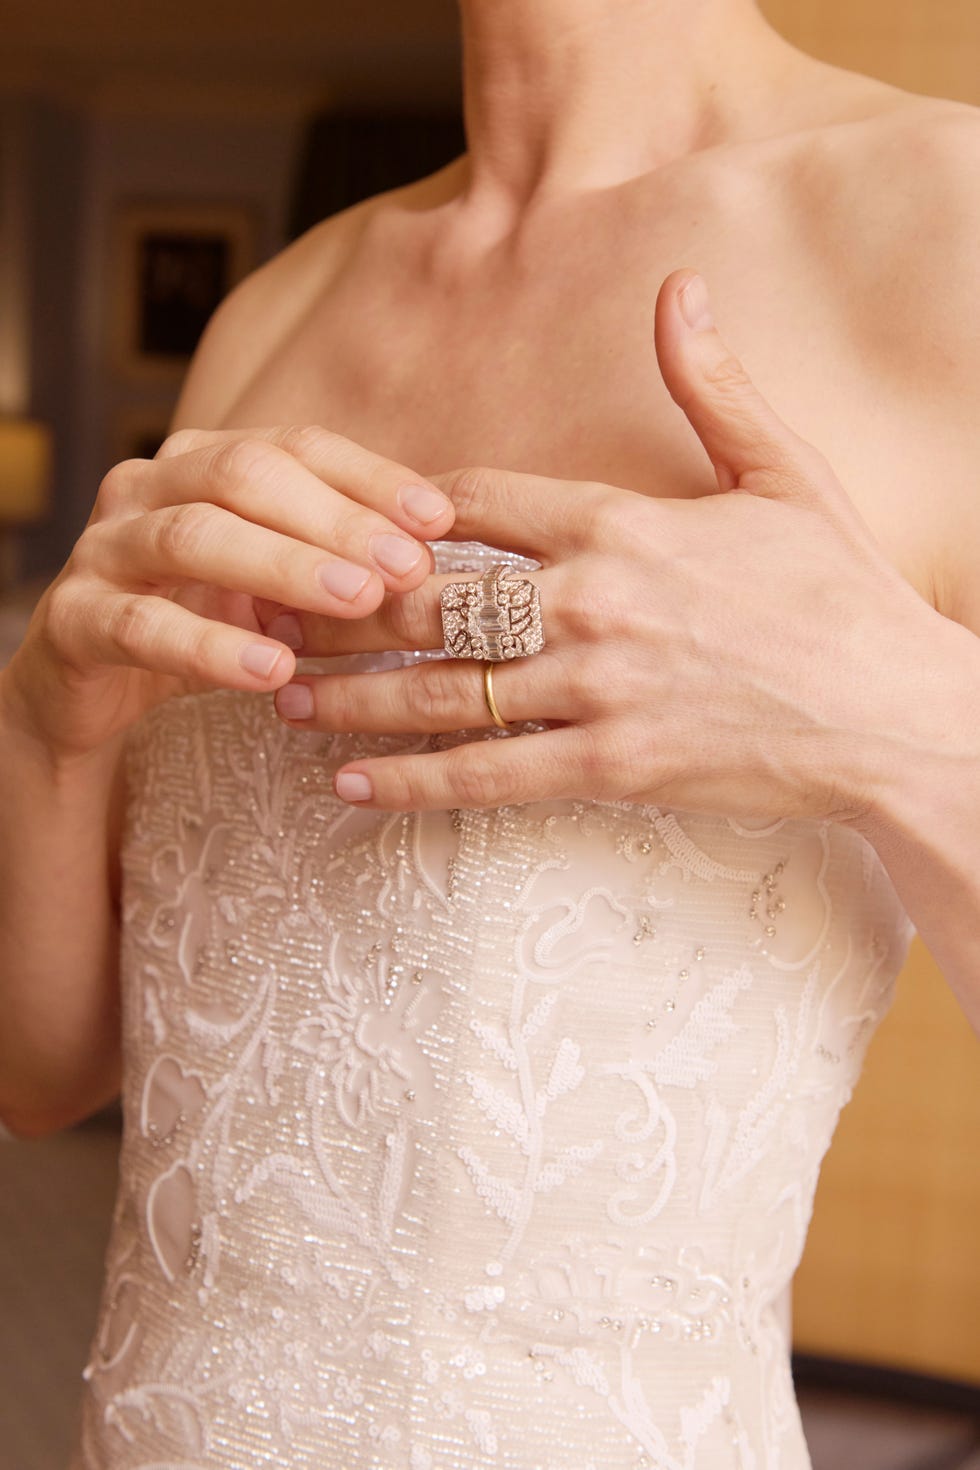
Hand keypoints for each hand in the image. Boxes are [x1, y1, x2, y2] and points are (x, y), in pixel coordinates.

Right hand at [1, 426, 454, 759]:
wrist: (89, 688)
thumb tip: (435, 549)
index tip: (439, 520)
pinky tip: (273, 671)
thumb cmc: (200, 622)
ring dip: (285, 567)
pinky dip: (213, 647)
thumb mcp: (273, 585)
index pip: (296, 447)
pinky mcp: (73, 617)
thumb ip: (332, 558)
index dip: (370, 479)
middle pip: (246, 477)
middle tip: (407, 567)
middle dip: (336, 520)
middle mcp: (148, 486)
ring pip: (194, 536)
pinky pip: (144, 623)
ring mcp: (103, 546)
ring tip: (357, 600)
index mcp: (202, 463)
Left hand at [273, 271, 937, 821]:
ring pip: (443, 688)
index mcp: (623, 521)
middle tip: (269, 611)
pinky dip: (412, 781)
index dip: (399, 508)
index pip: (476, 498)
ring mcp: (597, 687)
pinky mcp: (612, 765)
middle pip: (432, 596)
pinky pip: (489, 775)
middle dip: (341, 605)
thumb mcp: (783, 472)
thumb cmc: (843, 594)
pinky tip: (350, 784)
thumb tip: (680, 286)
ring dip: (353, 693)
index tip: (346, 519)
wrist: (896, 715)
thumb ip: (712, 385)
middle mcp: (593, 599)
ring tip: (282, 696)